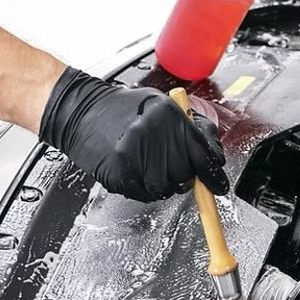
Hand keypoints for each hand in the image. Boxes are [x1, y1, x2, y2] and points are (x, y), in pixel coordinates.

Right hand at [39, 68, 228, 201]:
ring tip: (153, 167)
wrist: (81, 111)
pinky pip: (146, 194)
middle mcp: (153, 134)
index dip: (213, 175)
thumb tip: (214, 156)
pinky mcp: (120, 172)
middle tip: (173, 166)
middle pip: (186, 173)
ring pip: (168, 188)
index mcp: (168, 115)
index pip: (202, 153)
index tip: (218, 186)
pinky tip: (139, 172)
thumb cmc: (124, 109)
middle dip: (185, 175)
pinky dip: (147, 189)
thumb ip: (191, 128)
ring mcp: (135, 155)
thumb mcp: (163, 106)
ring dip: (166, 183)